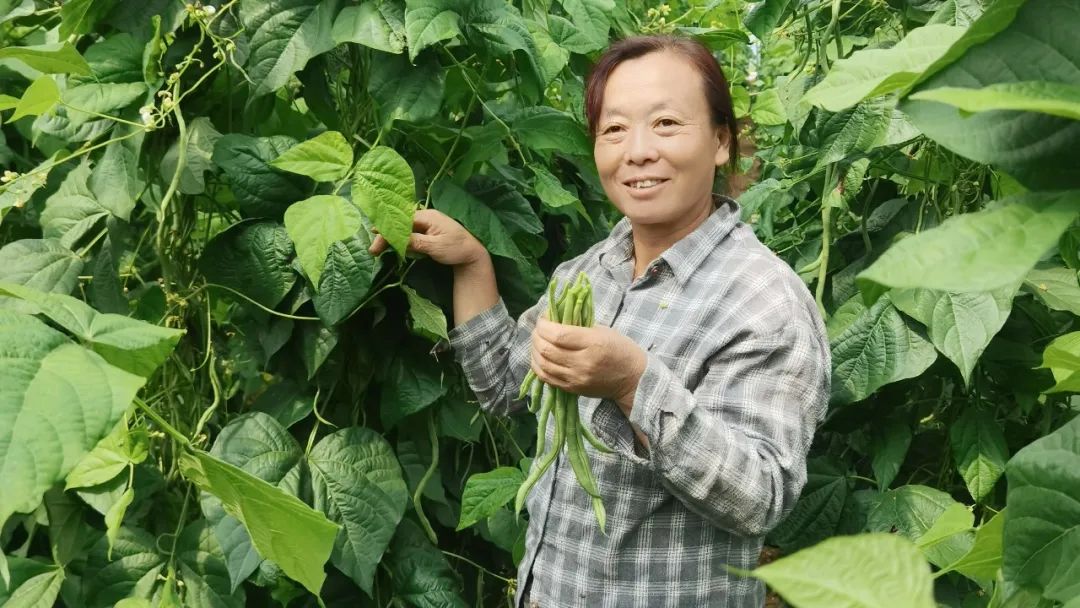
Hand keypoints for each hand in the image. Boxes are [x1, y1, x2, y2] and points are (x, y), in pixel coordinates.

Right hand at [368, 209, 486, 266]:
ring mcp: (426, 224)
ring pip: (403, 229)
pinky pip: (409, 233)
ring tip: (377, 249)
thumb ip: (416, 242)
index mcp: (428, 216)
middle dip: (386, 235)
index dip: (387, 228)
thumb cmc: (457, 249)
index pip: (402, 220)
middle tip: (373, 250)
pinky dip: (400, 240)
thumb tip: (396, 239)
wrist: (472, 254)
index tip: (374, 236)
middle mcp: (425, 217)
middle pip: (400, 223)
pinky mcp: (427, 233)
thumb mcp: (435, 247)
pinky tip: (391, 246)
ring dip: (391, 238)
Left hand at [530, 317, 647, 412]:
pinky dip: (538, 367)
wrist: (633, 379)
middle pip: (547, 350)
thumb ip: (578, 326)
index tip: (543, 319)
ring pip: (543, 365)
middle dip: (536, 337)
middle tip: (538, 330)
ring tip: (536, 342)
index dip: (543, 325)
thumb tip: (554, 320)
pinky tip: (539, 358)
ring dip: (534, 351)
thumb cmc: (620, 349)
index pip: (558, 335)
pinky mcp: (573, 389)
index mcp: (592, 343)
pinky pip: (547, 378)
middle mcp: (582, 362)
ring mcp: (576, 378)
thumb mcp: (603, 331)